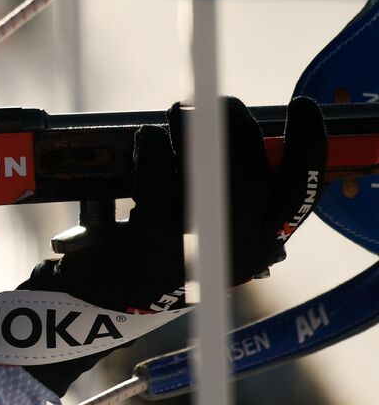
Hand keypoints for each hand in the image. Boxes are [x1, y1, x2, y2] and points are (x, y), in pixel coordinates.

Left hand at [23, 96, 325, 393]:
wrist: (96, 302)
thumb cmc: (152, 249)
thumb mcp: (201, 227)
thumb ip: (225, 188)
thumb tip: (227, 126)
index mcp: (260, 245)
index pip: (301, 195)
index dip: (308, 147)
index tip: (302, 106)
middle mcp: (237, 255)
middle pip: (254, 174)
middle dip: (236, 127)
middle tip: (212, 103)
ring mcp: (196, 257)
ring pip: (210, 178)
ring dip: (196, 131)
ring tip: (179, 111)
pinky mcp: (151, 254)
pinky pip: (158, 190)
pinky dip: (155, 154)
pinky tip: (147, 137)